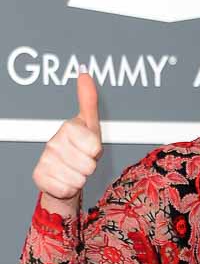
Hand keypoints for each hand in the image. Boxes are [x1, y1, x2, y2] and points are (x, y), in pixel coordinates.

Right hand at [33, 68, 102, 214]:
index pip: (95, 147)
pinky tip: (64, 178)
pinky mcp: (40, 177)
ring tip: (74, 169)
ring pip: (78, 179)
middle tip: (82, 160)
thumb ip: (89, 101)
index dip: (96, 151)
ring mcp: (45, 159)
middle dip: (90, 166)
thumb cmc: (80, 147)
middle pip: (88, 165)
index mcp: (68, 128)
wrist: (63, 171)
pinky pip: (66, 189)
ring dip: (80, 178)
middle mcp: (53, 142)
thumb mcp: (91, 125)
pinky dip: (68, 188)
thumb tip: (85, 73)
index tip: (90, 147)